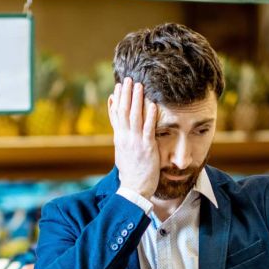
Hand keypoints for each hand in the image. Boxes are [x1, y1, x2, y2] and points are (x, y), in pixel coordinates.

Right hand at [109, 81, 159, 198]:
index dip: (116, 99)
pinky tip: (152, 104)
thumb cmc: (131, 172)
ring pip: (134, 117)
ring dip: (136, 100)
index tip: (118, 86)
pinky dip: (150, 116)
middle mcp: (125, 138)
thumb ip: (121, 137)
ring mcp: (135, 142)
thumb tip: (119, 128)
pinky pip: (148, 129)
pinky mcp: (146, 148)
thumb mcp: (122, 152)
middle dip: (125, 94)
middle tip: (128, 78)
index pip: (115, 115)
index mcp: (119, 138)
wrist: (133, 189)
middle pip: (123, 111)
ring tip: (138, 85)